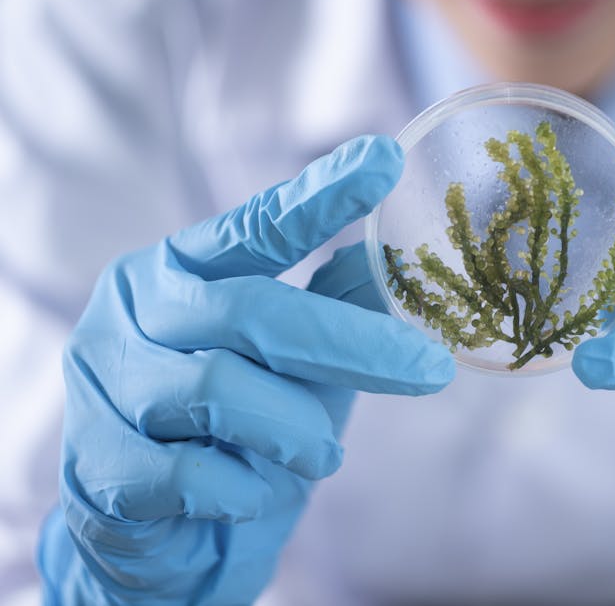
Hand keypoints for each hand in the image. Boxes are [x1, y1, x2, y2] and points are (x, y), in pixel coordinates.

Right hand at [38, 136, 453, 604]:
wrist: (162, 537)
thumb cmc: (235, 431)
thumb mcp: (293, 362)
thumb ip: (333, 306)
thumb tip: (392, 255)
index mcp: (180, 269)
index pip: (256, 226)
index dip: (321, 195)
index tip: (386, 159)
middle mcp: (134, 311)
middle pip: (252, 310)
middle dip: (353, 344)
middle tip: (432, 370)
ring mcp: (106, 384)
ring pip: (220, 389)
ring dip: (296, 429)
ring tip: (324, 454)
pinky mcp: (100, 464)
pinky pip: (193, 471)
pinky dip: (246, 485)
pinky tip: (255, 491)